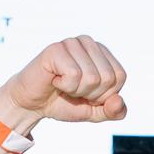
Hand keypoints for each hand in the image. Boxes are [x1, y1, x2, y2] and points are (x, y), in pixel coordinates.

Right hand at [2, 35, 127, 123]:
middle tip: (73, 89)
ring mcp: (72, 43)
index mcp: (102, 52)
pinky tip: (54, 80)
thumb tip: (119, 100)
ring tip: (63, 84)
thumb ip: (113, 111)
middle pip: (107, 78)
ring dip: (76, 91)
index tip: (86, 93)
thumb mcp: (95, 112)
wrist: (34, 104)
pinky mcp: (56, 49)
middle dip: (91, 94)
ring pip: (92, 78)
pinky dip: (64, 86)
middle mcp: (88, 42)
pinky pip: (74, 75)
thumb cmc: (64, 102)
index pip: (120, 76)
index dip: (104, 94)